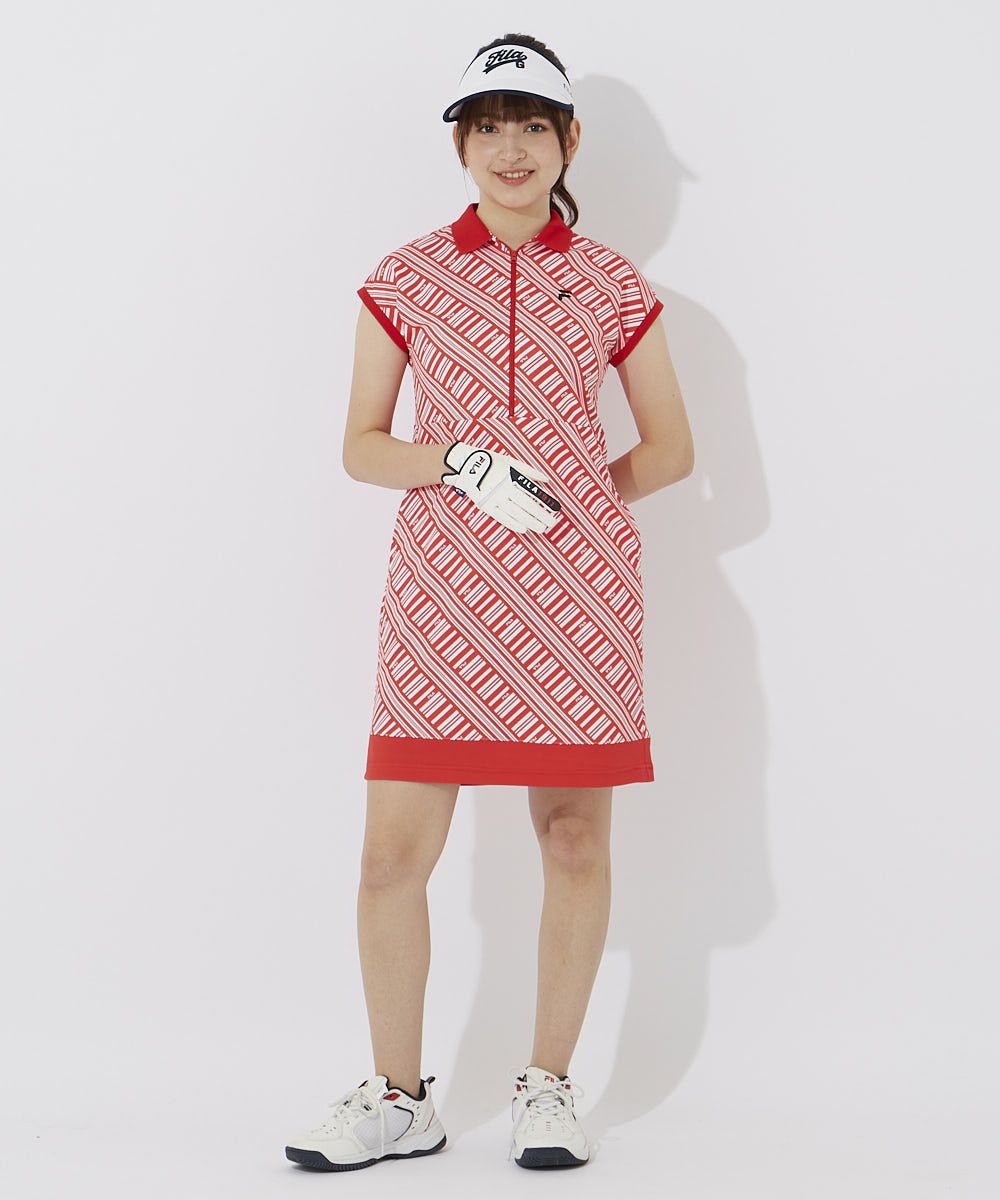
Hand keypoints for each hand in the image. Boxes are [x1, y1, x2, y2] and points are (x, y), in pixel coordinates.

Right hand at [440, 441, 561, 532]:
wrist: (465, 465)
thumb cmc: (491, 461)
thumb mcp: (510, 461)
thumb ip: (529, 471)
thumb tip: (547, 480)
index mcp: (511, 476)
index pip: (532, 492)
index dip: (545, 501)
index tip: (556, 508)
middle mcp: (504, 488)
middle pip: (526, 505)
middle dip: (541, 515)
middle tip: (553, 523)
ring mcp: (494, 498)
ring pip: (516, 513)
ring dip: (530, 522)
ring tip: (542, 529)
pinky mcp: (486, 506)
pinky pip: (501, 517)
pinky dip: (513, 524)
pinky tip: (524, 529)